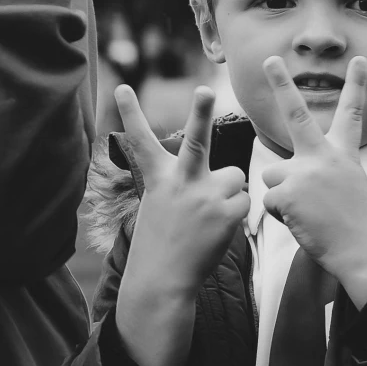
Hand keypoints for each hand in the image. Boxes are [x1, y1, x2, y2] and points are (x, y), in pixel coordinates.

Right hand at [112, 85, 248, 365]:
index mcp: (159, 178)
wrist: (164, 279)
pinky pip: (244, 200)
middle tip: (206, 88)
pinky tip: (220, 229)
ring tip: (212, 216)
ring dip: (230, 192)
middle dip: (201, 112)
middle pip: (195, 140)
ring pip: (234, 176)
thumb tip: (232, 176)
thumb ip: (188, 182)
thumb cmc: (162, 241)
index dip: (130, 112)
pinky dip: (238, 213)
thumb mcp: (161, 204)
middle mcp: (181, 182)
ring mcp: (204, 198)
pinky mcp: (226, 214)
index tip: (122, 86)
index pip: (142, 140)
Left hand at [258, 55, 366, 304]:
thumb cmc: (359, 228)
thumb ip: (319, 173)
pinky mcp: (287, 191)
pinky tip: (304, 224)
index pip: (351, 114)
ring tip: (309, 214)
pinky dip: (281, 216)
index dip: (356, 85)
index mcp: (343, 155)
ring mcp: (304, 172)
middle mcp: (323, 156)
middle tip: (270, 59)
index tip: (359, 60)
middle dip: (281, 83)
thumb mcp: (348, 188)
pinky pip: (269, 202)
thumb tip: (285, 178)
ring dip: (281, 196)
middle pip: (297, 113)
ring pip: (271, 176)